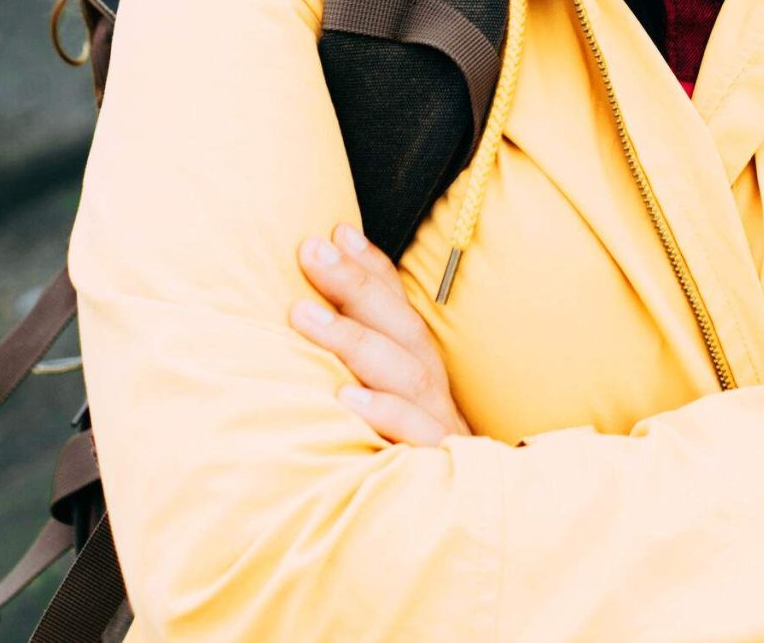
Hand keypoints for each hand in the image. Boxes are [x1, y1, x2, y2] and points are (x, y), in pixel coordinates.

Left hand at [290, 222, 474, 444]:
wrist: (460, 531)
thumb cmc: (407, 460)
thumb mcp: (384, 406)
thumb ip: (356, 365)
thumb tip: (303, 315)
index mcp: (420, 368)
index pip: (397, 305)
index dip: (370, 267)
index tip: (333, 231)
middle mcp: (432, 388)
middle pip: (400, 327)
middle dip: (355, 286)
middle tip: (309, 252)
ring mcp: (439, 425)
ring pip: (405, 373)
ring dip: (354, 340)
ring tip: (304, 317)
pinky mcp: (438, 466)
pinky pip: (415, 436)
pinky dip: (384, 414)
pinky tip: (346, 399)